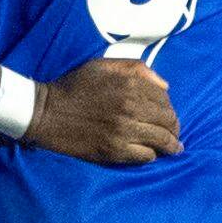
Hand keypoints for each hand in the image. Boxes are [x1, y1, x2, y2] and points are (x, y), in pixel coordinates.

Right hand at [22, 57, 179, 163]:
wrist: (46, 112)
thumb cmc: (75, 86)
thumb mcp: (104, 66)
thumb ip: (137, 69)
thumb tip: (166, 86)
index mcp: (130, 84)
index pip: (165, 99)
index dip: (170, 107)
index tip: (168, 114)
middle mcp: (131, 107)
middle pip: (168, 120)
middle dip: (174, 127)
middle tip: (174, 133)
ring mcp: (124, 131)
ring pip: (161, 140)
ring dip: (171, 145)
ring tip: (174, 149)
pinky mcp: (115, 151)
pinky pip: (145, 156)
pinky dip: (152, 155)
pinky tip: (151, 154)